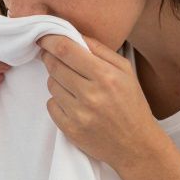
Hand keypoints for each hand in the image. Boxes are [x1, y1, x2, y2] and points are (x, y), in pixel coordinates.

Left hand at [37, 34, 162, 171]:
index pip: (67, 50)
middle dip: (49, 58)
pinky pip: (51, 106)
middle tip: (52, 56)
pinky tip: (73, 103)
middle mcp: (91, 94)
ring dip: (57, 80)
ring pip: (51, 86)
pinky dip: (58, 101)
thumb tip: (73, 34)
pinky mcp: (70, 129)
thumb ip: (100, 50)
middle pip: (55, 66)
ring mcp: (79, 114)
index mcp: (106, 76)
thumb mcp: (125, 71)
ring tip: (73, 85)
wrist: (136, 145)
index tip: (44, 38)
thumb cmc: (131, 104)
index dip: (50, 41)